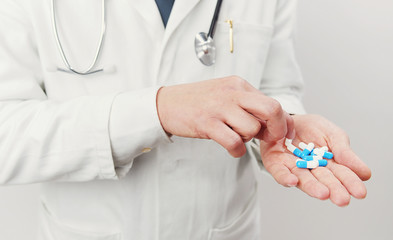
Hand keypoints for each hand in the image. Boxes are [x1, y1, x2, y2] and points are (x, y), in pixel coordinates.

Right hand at [157, 76, 294, 156]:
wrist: (167, 103)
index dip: (283, 122)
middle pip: (271, 109)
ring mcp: (219, 107)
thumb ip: (248, 106)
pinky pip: (234, 142)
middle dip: (277, 129)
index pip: (273, 102)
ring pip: (252, 129)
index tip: (282, 134)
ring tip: (235, 136)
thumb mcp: (226, 96)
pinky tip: (231, 147)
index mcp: (239, 85)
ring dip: (248, 139)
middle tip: (269, 138)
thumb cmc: (199, 102)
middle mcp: (232, 93)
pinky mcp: (207, 123)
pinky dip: (236, 150)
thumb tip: (273, 124)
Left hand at [260, 114, 370, 206]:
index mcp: (328, 166)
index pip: (341, 175)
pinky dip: (285, 178)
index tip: (360, 193)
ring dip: (312, 187)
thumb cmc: (312, 128)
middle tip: (342, 199)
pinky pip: (279, 173)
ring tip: (323, 193)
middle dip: (333, 190)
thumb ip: (344, 152)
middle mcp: (311, 171)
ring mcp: (293, 169)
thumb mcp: (333, 135)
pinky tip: (293, 181)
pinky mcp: (275, 164)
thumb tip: (365, 174)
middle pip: (323, 181)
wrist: (286, 117)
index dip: (350, 183)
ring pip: (303, 180)